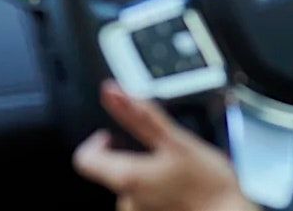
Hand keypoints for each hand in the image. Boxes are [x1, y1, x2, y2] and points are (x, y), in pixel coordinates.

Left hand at [72, 81, 256, 210]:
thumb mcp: (176, 139)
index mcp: (125, 178)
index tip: (115, 134)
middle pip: (108, 170)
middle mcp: (126, 202)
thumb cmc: (208, 185)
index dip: (96, 141)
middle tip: (158, 150)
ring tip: (174, 170)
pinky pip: (144, 199)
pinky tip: (177, 187)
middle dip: (129, 155)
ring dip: (146, 173)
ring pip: (130, 185)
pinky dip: (156, 189)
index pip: (84, 158)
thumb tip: (112, 92)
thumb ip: (139, 114)